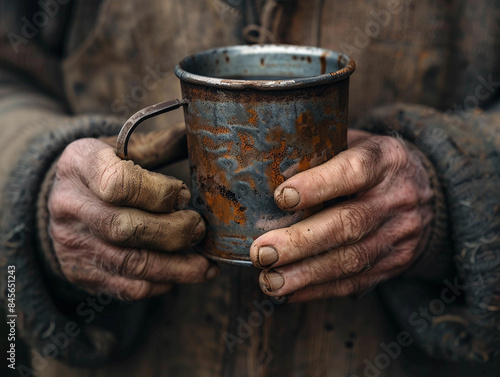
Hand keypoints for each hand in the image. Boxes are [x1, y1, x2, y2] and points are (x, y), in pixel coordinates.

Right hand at [47, 124, 218, 300]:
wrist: (60, 198)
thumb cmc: (103, 169)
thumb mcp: (122, 147)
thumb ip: (160, 146)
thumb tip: (201, 133)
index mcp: (80, 164)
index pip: (118, 183)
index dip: (159, 193)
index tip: (183, 195)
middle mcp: (70, 205)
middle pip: (124, 228)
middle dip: (173, 233)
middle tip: (199, 229)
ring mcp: (72, 242)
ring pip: (129, 264)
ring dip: (176, 268)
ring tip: (205, 266)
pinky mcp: (80, 271)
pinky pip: (123, 286)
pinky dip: (158, 283)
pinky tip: (179, 276)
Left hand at [250, 130, 433, 301]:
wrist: (430, 192)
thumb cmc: (374, 165)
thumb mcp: (357, 144)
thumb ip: (322, 153)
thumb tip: (267, 171)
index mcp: (386, 160)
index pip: (355, 171)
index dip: (318, 185)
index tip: (281, 198)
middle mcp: (397, 199)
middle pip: (349, 224)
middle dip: (301, 242)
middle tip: (262, 253)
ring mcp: (398, 235)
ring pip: (351, 260)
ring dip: (305, 274)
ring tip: (270, 281)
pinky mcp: (395, 264)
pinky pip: (356, 281)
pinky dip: (319, 289)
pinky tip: (289, 292)